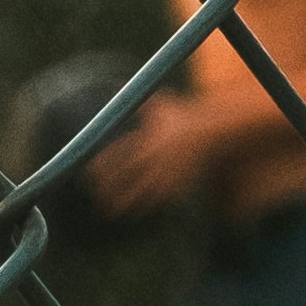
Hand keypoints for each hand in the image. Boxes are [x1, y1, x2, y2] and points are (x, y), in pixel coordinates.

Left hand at [91, 93, 223, 217]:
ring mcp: (169, 172)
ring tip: (109, 211)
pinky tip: (134, 212)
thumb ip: (136, 103)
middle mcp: (158, 157)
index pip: (119, 154)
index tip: (90, 175)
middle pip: (127, 176)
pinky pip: (160, 199)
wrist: (215, 130)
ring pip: (142, 193)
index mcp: (149, 138)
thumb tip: (114, 94)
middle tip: (96, 196)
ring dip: (125, 203)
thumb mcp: (160, 104)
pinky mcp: (180, 184)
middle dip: (109, 188)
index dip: (103, 166)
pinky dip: (146, 206)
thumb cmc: (183, 114)